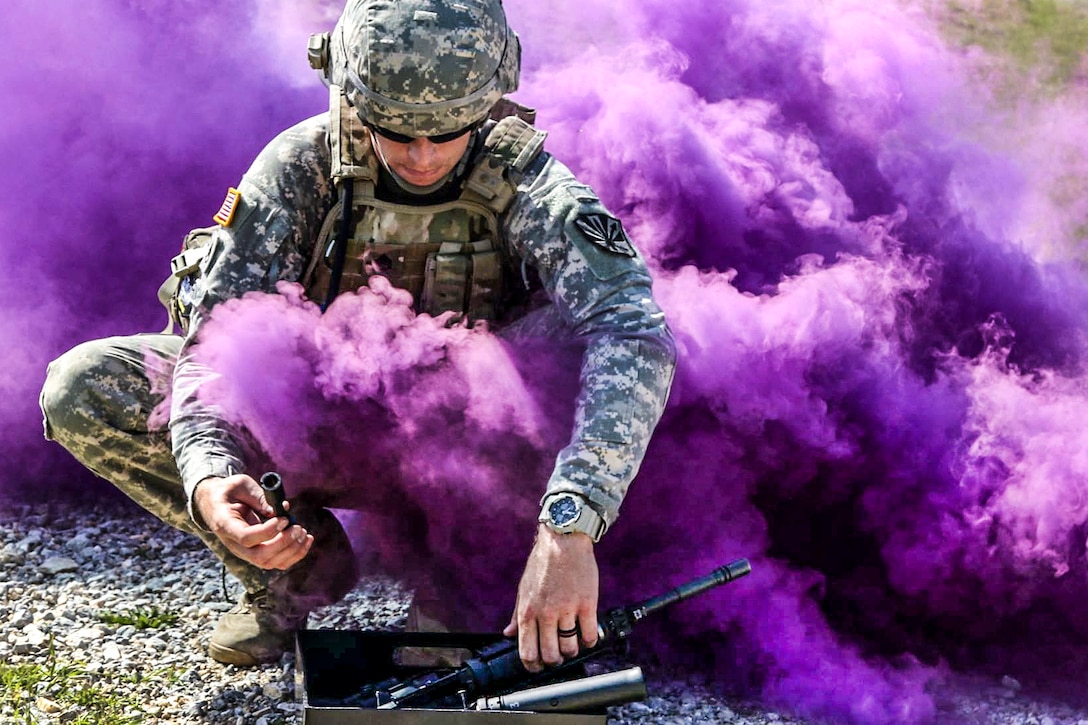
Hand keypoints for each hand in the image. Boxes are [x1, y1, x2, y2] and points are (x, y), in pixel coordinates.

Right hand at [193, 473, 312, 570]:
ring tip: (303, 532)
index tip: (284, 519)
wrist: (215, 503)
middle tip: (297, 527)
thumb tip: (282, 509)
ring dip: (292, 550)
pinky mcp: (256, 553)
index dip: (268, 531)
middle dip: (283, 543)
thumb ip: (259, 497)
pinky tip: (306, 540)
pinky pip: (277, 562)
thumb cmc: (228, 491)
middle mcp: (234, 544)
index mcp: (225, 524)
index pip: (246, 538)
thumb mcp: (240, 485)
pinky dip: (294, 554)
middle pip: (260, 556)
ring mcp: (245, 552)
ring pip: (270, 563)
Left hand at [503, 524, 598, 672]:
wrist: (563, 540)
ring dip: (572, 651)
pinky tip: (586, 636)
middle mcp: (546, 613)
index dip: (534, 666)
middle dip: (555, 661)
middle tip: (558, 656)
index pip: (527, 652)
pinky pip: (589, 635)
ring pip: (571, 648)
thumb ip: (516, 614)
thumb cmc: (543, 562)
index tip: (539, 666)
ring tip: (572, 644)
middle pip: (551, 655)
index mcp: (527, 611)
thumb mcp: (523, 588)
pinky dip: (589, 641)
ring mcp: (567, 609)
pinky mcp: (587, 603)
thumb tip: (508, 633)